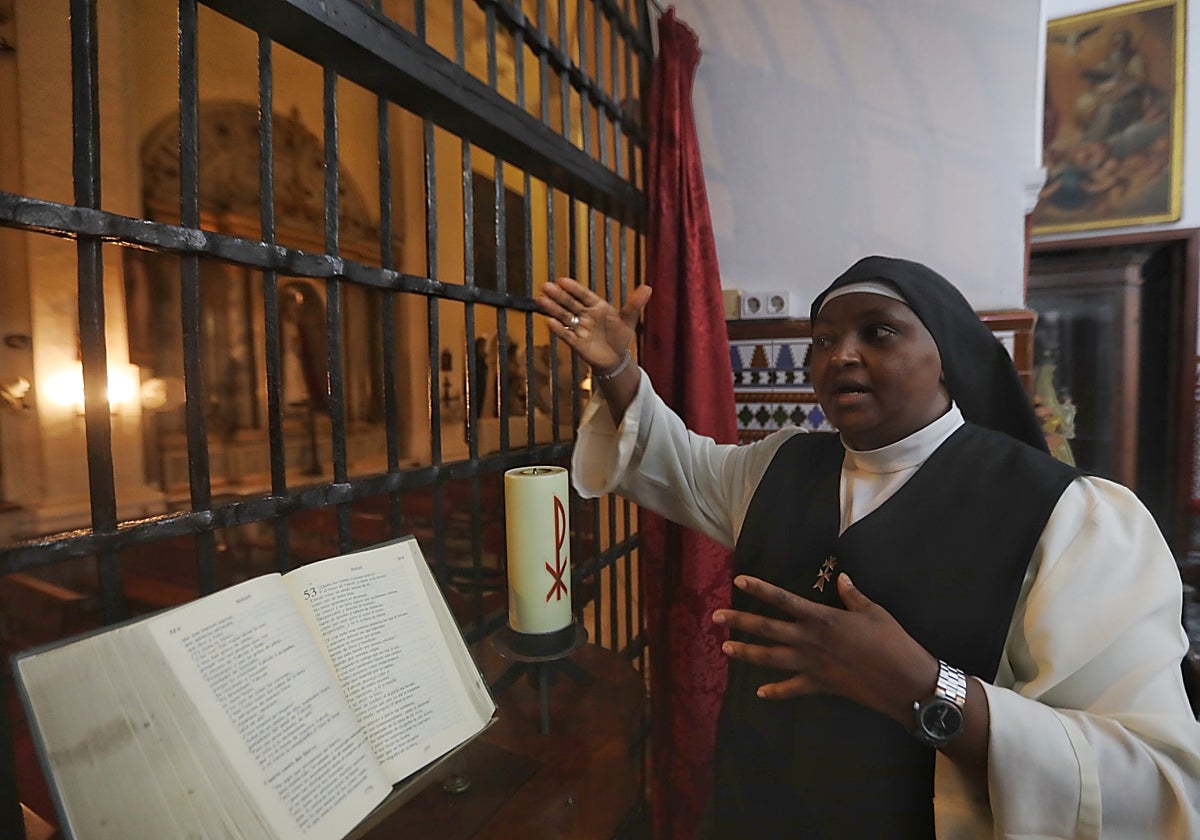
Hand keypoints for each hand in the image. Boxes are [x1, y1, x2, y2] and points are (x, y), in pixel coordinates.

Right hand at [537, 277, 651, 371]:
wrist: (615, 359)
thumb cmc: (620, 336)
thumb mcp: (628, 319)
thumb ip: (635, 304)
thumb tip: (648, 287)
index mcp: (597, 306)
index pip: (583, 295)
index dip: (573, 288)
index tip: (562, 280)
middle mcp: (585, 315)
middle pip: (570, 303)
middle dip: (558, 295)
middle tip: (546, 286)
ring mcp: (579, 328)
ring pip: (564, 316)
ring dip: (553, 309)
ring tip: (541, 300)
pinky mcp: (576, 342)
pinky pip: (566, 334)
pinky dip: (558, 328)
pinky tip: (548, 321)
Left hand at [713, 573, 938, 724]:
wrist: (904, 681)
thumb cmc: (892, 641)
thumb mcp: (874, 612)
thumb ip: (853, 595)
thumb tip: (842, 578)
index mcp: (822, 618)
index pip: (783, 599)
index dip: (760, 590)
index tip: (739, 581)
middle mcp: (810, 640)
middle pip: (767, 629)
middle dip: (740, 621)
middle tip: (715, 617)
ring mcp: (812, 665)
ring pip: (771, 658)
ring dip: (747, 653)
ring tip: (725, 649)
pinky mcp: (820, 685)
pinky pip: (792, 689)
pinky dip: (776, 691)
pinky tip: (761, 693)